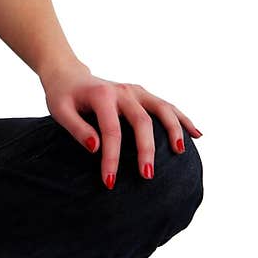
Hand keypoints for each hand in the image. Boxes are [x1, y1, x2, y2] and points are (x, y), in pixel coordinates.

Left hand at [40, 66, 202, 188]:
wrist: (68, 75)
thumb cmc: (62, 96)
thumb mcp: (59, 110)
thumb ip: (76, 128)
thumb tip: (95, 147)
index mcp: (101, 96)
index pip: (111, 130)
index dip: (111, 158)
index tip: (109, 182)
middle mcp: (122, 91)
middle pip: (142, 120)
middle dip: (146, 149)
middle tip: (147, 176)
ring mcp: (135, 91)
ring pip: (162, 108)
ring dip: (174, 129)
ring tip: (179, 152)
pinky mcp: (142, 94)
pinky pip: (166, 106)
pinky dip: (182, 119)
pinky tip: (197, 135)